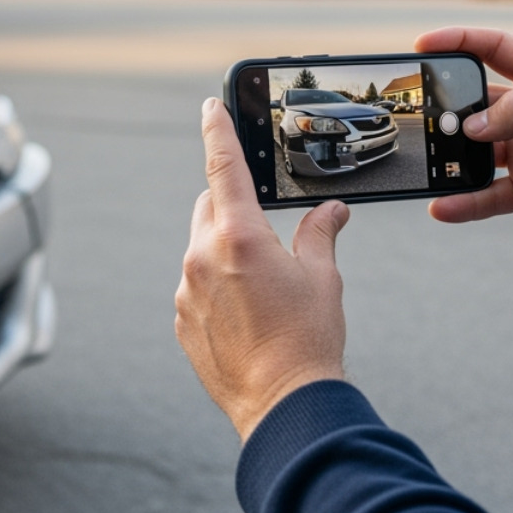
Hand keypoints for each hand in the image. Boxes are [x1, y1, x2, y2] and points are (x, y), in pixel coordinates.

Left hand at [174, 98, 350, 441]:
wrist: (283, 405)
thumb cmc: (307, 341)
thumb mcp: (322, 278)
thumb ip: (319, 234)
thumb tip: (331, 213)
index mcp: (239, 236)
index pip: (223, 166)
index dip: (218, 130)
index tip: (210, 107)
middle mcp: (202, 258)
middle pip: (209, 208)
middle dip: (232, 206)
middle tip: (265, 228)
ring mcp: (186, 291)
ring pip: (201, 250)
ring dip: (225, 252)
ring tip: (263, 288)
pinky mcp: (182, 320)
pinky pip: (195, 287)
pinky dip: (216, 287)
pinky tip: (247, 314)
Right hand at [415, 28, 512, 274]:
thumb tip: (469, 126)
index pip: (497, 50)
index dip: (460, 42)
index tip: (424, 45)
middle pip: (478, 103)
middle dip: (448, 109)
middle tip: (422, 115)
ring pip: (476, 152)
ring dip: (451, 158)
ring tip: (429, 164)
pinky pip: (486, 195)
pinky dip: (464, 201)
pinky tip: (443, 206)